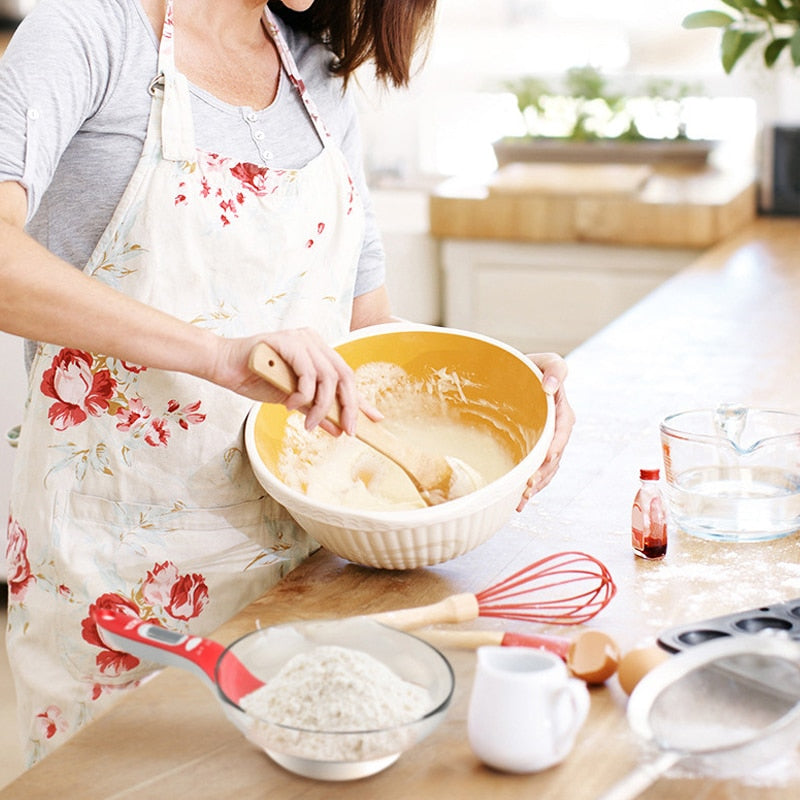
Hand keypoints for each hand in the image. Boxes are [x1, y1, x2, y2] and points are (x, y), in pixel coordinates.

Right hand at [209, 328, 373, 434]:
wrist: (224, 367)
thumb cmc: (256, 379)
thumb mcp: (293, 401)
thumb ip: (316, 410)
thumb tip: (338, 429)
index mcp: (318, 352)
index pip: (347, 377)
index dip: (362, 400)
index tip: (376, 419)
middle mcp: (314, 342)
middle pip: (345, 376)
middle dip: (348, 407)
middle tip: (346, 431)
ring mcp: (302, 339)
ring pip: (328, 377)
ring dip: (320, 406)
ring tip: (307, 425)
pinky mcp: (289, 341)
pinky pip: (307, 373)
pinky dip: (302, 395)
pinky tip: (290, 406)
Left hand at [517, 352, 574, 510]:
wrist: (510, 379)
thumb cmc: (527, 369)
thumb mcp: (544, 362)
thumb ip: (554, 367)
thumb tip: (551, 387)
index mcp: (562, 411)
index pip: (562, 430)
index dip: (556, 445)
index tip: (546, 456)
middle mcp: (558, 431)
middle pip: (554, 456)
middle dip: (543, 473)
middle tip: (527, 486)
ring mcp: (548, 444)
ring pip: (548, 469)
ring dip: (537, 486)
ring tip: (522, 498)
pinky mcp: (537, 454)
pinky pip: (539, 473)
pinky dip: (532, 488)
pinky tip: (520, 501)